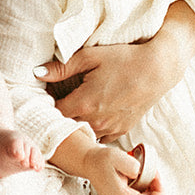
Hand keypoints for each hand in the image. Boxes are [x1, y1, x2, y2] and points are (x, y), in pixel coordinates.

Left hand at [35, 37, 181, 139]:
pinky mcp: (122, 130)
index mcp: (84, 103)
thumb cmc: (123, 59)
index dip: (46, 106)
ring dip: (76, 124)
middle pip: (67, 126)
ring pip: (84, 133)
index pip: (54, 114)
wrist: (157, 69)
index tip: (43, 98)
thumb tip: (36, 73)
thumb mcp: (89, 56)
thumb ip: (61, 67)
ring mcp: (110, 129)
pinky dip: (92, 129)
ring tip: (73, 109)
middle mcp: (96, 121)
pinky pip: (100, 137)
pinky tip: (91, 115)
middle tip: (55, 102)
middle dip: (59, 116)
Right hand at [81, 142, 163, 194]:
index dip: (159, 191)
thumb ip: (132, 165)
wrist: (90, 165)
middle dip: (154, 189)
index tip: (155, 175)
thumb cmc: (102, 160)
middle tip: (150, 173)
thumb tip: (140, 174)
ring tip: (142, 176)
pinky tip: (137, 183)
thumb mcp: (117, 156)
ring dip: (148, 192)